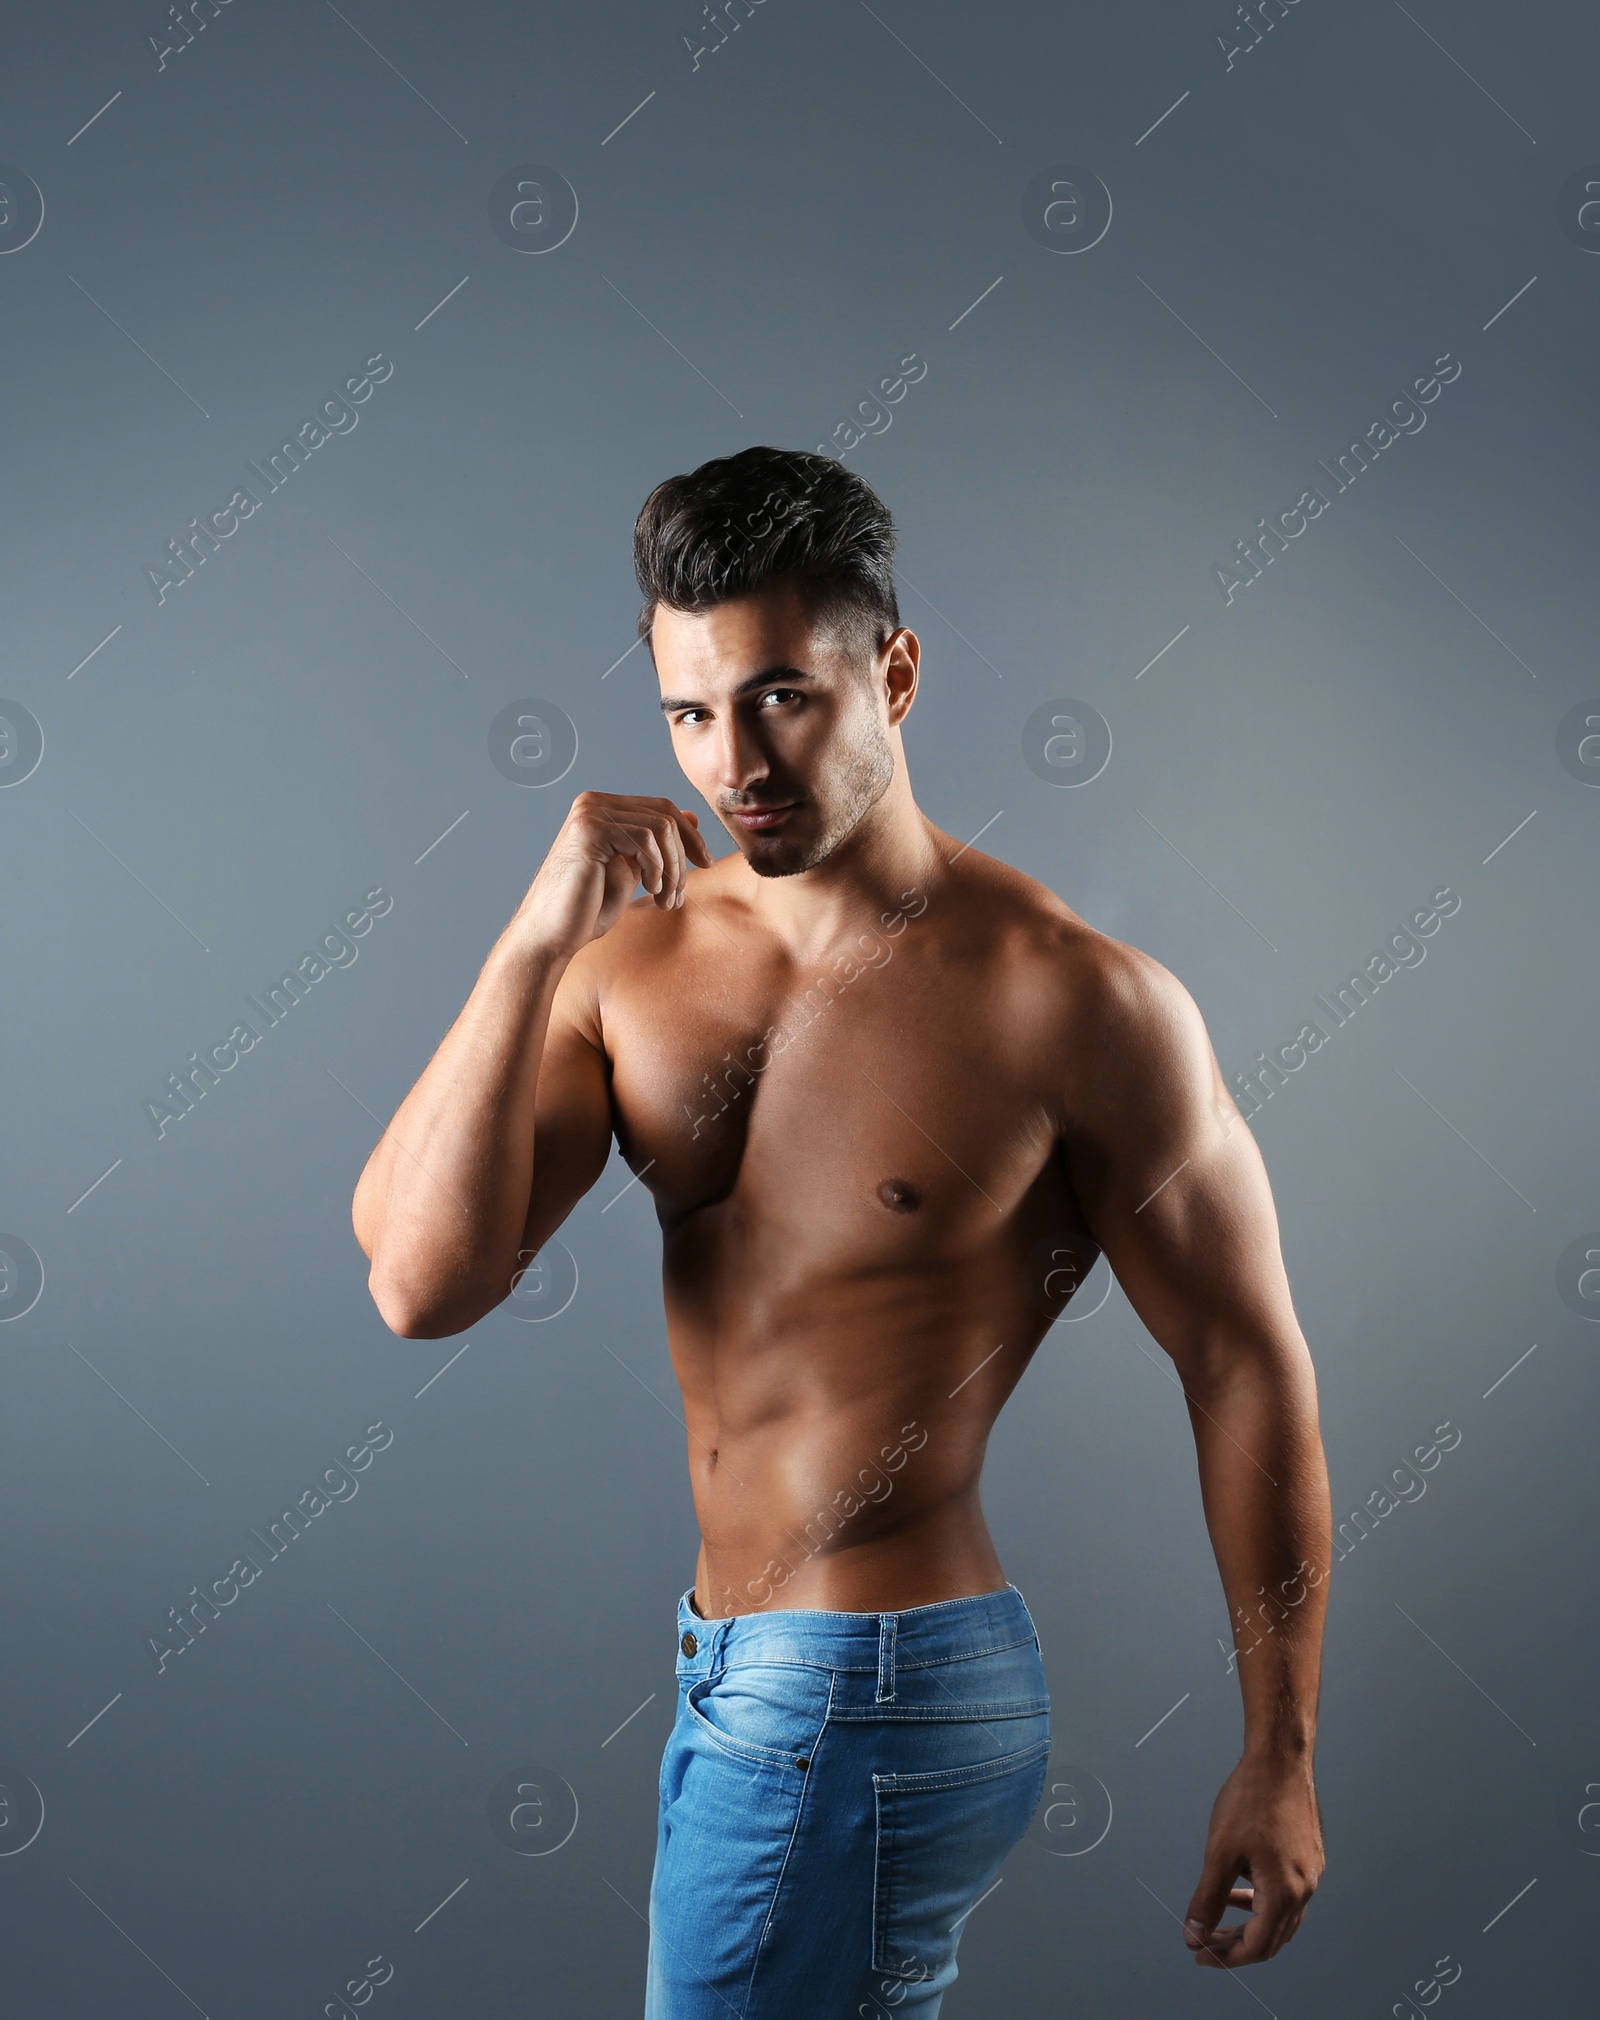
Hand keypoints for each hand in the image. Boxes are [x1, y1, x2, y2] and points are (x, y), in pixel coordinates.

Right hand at [510, 792, 713, 957]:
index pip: (663, 809)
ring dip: (672, 869)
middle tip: (680, 895)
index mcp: (604, 809)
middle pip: (666, 815)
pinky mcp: (590, 829)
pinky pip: (645, 840)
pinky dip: (656, 869)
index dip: (690, 836)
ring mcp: (590, 812)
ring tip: (665, 900)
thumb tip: (692, 817)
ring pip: (660, 828)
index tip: (705, 864)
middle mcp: (594, 803)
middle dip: (683, 856)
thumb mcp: (634, 871)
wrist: (553, 934)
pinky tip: (649, 891)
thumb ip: (656, 844)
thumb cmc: (588, 908)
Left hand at [1182, 1754, 1323, 1967]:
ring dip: (1250, 1924)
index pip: (1256, 1946)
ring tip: (1219, 1919)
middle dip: (1235, 1945)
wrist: (1281, 1760)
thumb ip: (1207, 1899)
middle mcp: (1304, 1890)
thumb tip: (1193, 1935)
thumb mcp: (1220, 1853)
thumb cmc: (1250, 1801)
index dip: (1226, 1956)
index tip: (1197, 1953)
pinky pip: (1287, 1896)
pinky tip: (1241, 1889)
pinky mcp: (1309, 1858)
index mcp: (1284, 1894)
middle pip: (1271, 1938)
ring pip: (1281, 1919)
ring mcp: (1311, 1874)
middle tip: (1204, 1942)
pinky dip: (1262, 1902)